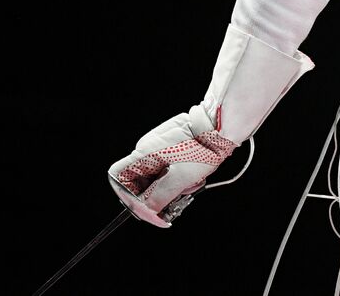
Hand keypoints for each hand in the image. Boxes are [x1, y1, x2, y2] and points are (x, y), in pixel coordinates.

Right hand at [107, 103, 236, 227]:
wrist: (219, 127)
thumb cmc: (201, 149)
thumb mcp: (179, 179)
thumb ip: (158, 197)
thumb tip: (145, 211)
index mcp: (143, 153)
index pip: (119, 177)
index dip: (128, 197)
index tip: (147, 210)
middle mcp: (146, 147)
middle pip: (140, 181)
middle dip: (157, 195)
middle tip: (176, 200)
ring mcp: (158, 145)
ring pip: (156, 176)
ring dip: (171, 187)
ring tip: (191, 184)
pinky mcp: (170, 144)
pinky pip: (166, 167)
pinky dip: (178, 177)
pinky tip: (193, 176)